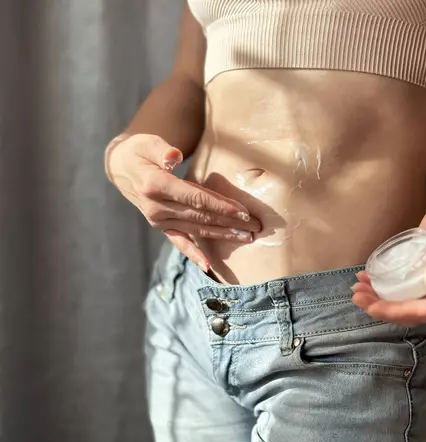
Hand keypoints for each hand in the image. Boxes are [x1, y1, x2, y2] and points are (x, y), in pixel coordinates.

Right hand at [105, 133, 260, 269]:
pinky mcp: (161, 226)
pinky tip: (208, 266)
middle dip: (230, 222)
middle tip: (255, 226)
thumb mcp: (148, 143)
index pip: (195, 198)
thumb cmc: (140, 151)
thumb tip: (174, 156)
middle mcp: (156, 207)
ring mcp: (158, 220)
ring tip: (246, 237)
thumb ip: (163, 150)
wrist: (121, 168)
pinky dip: (194, 254)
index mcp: (155, 184)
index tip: (243, 212)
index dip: (220, 206)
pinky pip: (179, 242)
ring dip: (222, 234)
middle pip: (201, 215)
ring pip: (196, 228)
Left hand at [352, 192, 425, 326]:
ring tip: (357, 287)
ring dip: (379, 299)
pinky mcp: (420, 271)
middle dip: (383, 308)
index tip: (372, 307)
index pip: (425, 311)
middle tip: (357, 296)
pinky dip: (382, 285)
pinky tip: (365, 277)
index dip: (398, 313)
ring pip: (403, 301)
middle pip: (411, 311)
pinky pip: (401, 285)